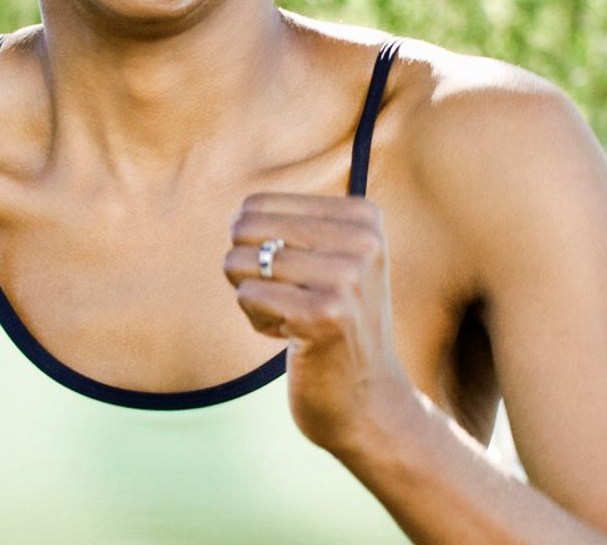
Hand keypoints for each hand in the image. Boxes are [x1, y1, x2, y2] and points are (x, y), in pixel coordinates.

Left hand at [224, 192, 420, 457]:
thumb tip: (236, 214)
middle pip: (244, 228)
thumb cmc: (335, 325)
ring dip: (254, 299)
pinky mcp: (324, 315)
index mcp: (363, 216)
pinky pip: (247, 297)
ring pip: (240, 262)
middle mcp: (362, 239)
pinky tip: (295, 338)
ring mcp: (346, 278)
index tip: (298, 278)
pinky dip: (258, 321)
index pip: (257, 204)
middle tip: (288, 299)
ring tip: (294, 318)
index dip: (257, 247)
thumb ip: (290, 225)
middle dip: (249, 269)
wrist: (369, 401)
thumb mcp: (331, 260)